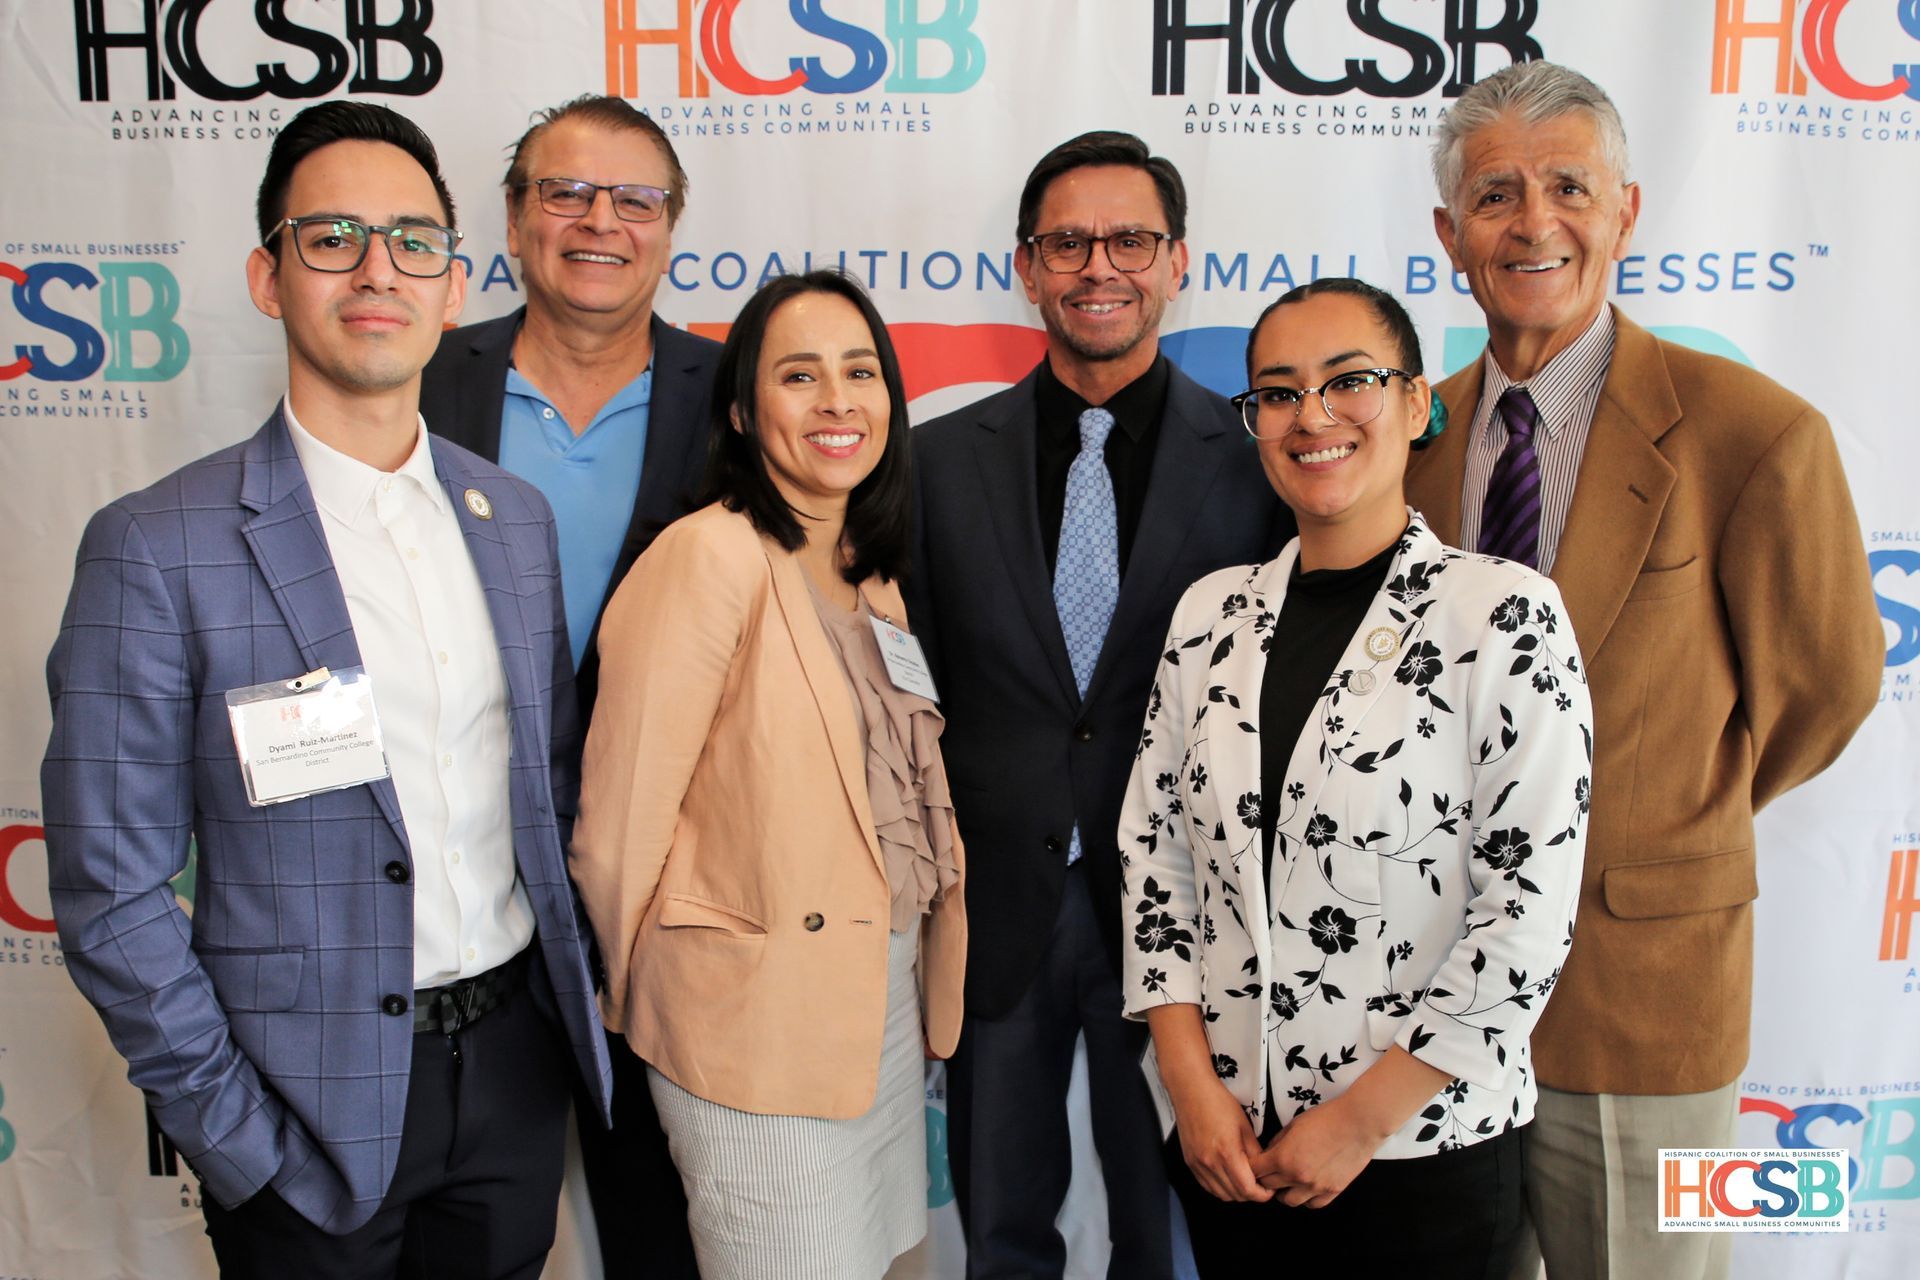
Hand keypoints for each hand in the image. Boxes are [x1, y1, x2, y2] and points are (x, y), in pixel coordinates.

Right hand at [1169, 1077, 1272, 1203]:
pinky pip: (1207, 1186)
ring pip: (1221, 1194)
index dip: (1262, 1194)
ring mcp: (1197, 1165)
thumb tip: (1263, 1170)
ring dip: (1236, 1193)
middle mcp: (1210, 1163)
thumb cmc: (1219, 1103)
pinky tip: (1228, 1178)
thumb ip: (1255, 1152)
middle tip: (1261, 1186)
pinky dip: (1220, 1188)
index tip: (1269, 1189)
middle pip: (1235, 1195)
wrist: (1191, 1092)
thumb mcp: (1245, 1126)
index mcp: (1227, 1153)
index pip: (1247, 1189)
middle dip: (1251, 1195)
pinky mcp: (1190, 1163)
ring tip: (1245, 1182)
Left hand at [1252, 1095, 1383, 1207]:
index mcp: (1283, 1158)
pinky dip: (1306, 1199)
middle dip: (1265, 1179)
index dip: (1253, 1167)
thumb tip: (1269, 1152)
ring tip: (1288, 1181)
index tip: (1255, 1164)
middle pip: (1269, 1187)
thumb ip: (1278, 1141)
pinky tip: (1307, 1187)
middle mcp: (1297, 1176)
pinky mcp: (1333, 1191)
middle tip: (1269, 1172)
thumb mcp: (1294, 1124)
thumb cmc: (1327, 1118)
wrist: (1358, 1123)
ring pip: (1289, 1201)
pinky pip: (1313, 1204)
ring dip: (1284, 1192)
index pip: (1256, 1171)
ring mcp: (1315, 1187)